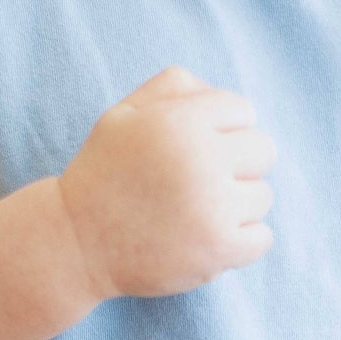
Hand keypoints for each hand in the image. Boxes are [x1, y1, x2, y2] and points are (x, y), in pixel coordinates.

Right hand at [56, 66, 275, 299]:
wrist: (77, 243)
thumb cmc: (105, 173)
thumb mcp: (125, 113)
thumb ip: (175, 88)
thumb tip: (228, 101)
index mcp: (181, 121)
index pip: (243, 112)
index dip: (221, 130)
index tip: (194, 151)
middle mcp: (201, 161)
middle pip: (264, 150)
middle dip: (237, 163)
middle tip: (201, 182)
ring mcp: (213, 209)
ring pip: (263, 196)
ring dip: (237, 205)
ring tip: (199, 212)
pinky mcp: (219, 251)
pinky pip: (263, 239)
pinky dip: (243, 241)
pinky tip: (210, 237)